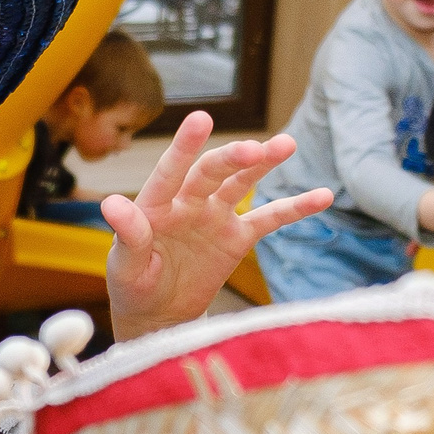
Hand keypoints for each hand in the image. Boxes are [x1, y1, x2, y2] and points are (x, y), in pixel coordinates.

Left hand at [104, 111, 332, 340]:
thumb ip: (127, 236)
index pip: (170, 170)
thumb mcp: (125, 267)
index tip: (201, 118)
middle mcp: (187, 202)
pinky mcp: (237, 237)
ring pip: (242, 183)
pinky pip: (269, 218)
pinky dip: (295, 207)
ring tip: (287, 144)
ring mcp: (215, 216)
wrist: (157, 314)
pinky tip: (322, 195)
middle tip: (254, 150)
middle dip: (233, 159)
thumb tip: (110, 204)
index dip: (184, 146)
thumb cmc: (133, 286)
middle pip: (212, 172)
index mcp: (155, 205)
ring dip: (263, 164)